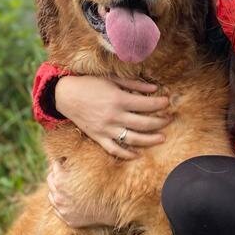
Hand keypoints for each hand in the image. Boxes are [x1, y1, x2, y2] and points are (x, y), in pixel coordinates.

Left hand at [47, 162, 117, 226]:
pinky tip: (70, 197)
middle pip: (50, 179)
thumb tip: (68, 151)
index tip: (67, 160)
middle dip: (57, 173)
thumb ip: (76, 157)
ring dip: (57, 188)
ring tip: (68, 184)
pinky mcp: (66, 218)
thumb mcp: (90, 165)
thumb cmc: (104, 182)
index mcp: (60, 179)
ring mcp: (62, 208)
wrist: (114, 204)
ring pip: (52, 194)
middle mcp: (58, 195)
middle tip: (67, 171)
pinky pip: (57, 207)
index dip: (62, 161)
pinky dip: (61, 201)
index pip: (55, 165)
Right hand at [54, 75, 171, 159]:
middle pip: (144, 123)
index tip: (168, 102)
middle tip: (169, 120)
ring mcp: (106, 129)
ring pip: (133, 139)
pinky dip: (127, 154)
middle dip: (160, 122)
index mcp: (118, 99)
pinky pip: (115, 149)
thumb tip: (154, 88)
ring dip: (150, 140)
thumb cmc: (89, 84)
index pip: (146, 104)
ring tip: (162, 138)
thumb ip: (134, 84)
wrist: (65, 96)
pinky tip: (138, 154)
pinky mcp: (98, 137)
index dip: (160, 104)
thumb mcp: (112, 79)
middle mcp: (114, 116)